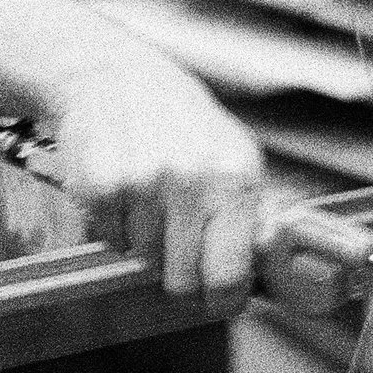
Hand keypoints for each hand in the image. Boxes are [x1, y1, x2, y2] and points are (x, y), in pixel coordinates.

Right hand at [36, 36, 264, 299]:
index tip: (218, 297)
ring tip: (149, 198)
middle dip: (181, 273)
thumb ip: (253, 212)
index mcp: (235, 175)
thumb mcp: (232, 152)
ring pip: (143, 261)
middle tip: (178, 243)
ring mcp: (141, 183)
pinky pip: (110, 241)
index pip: (230, 275)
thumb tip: (274, 266)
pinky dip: (115, 226)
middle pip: (183, 281)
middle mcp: (190, 179)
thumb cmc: (179, 121)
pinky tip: (123, 189)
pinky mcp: (99, 187)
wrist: (112, 75)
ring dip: (145, 242)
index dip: (223, 297)